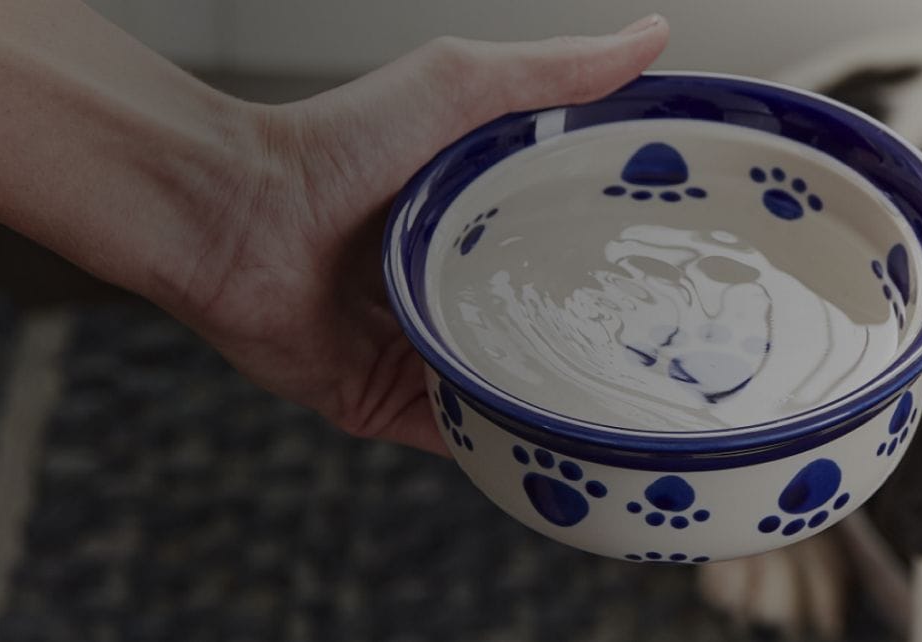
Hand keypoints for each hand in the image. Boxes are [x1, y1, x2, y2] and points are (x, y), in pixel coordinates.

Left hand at [159, 17, 670, 453]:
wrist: (235, 214)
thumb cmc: (331, 143)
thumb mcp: (458, 87)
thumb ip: (554, 71)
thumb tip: (652, 34)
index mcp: (466, 220)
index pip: (561, 251)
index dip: (618, 263)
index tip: (686, 272)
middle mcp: (442, 287)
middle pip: (538, 328)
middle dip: (594, 346)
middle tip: (673, 360)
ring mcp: (412, 349)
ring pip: (502, 392)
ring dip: (552, 404)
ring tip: (630, 416)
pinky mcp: (377, 402)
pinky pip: (452, 436)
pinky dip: (495, 444)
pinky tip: (550, 450)